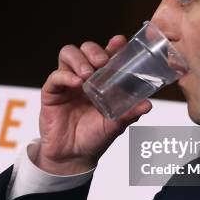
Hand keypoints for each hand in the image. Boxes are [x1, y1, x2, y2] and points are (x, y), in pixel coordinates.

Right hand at [35, 35, 152, 174]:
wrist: (73, 157)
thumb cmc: (95, 137)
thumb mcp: (116, 124)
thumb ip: (129, 113)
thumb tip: (148, 104)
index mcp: (101, 79)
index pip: (106, 54)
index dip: (112, 45)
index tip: (119, 42)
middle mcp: (83, 76)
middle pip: (85, 48)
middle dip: (94, 50)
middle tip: (102, 62)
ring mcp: (67, 82)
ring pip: (67, 54)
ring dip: (79, 59)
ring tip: (88, 73)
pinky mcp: (51, 92)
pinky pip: (55, 76)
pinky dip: (65, 76)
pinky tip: (76, 83)